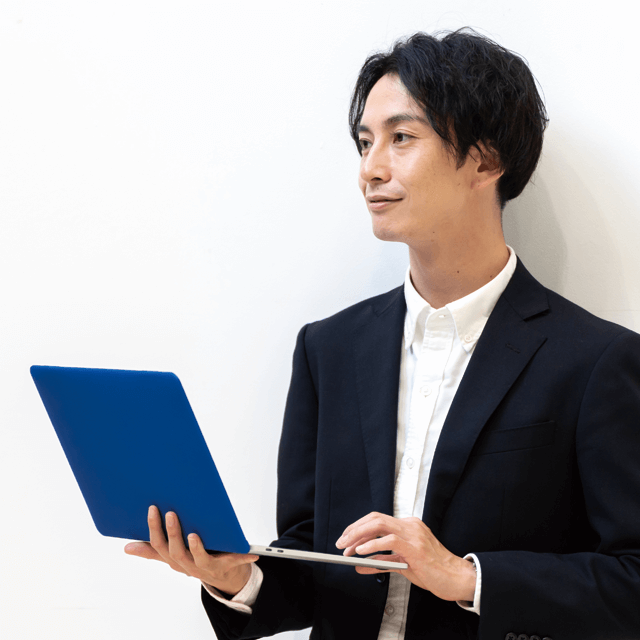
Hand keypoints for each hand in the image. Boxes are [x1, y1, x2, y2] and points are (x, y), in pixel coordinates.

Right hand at [124, 506, 258, 595]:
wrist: (221, 575)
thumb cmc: (194, 558)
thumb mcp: (172, 555)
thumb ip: (151, 550)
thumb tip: (127, 547)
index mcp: (174, 559)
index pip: (159, 545)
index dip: (154, 528)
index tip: (153, 508)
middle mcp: (187, 565)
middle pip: (176, 552)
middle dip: (172, 533)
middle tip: (171, 513)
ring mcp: (206, 567)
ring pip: (198, 558)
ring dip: (195, 547)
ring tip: (194, 534)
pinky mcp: (225, 566)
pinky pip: (233, 561)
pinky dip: (241, 556)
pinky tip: (251, 551)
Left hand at [335, 512, 475, 602]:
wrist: (457, 579)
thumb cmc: (434, 571)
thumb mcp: (404, 564)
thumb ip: (383, 562)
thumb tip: (361, 566)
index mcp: (408, 526)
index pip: (377, 520)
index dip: (358, 528)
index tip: (346, 540)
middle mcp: (410, 525)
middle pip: (375, 518)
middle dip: (354, 529)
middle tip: (341, 543)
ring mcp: (413, 534)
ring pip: (379, 524)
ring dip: (358, 536)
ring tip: (347, 548)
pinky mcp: (416, 547)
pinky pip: (389, 541)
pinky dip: (372, 545)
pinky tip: (361, 553)